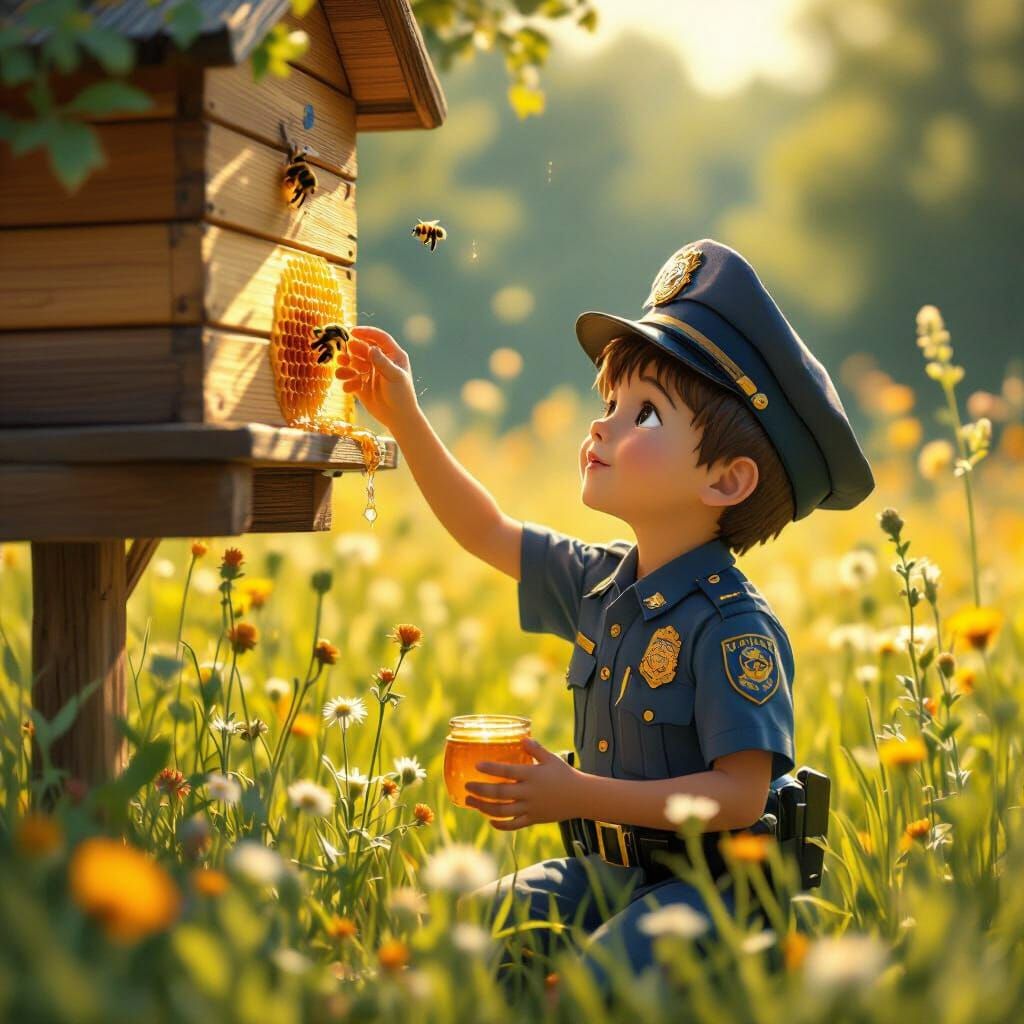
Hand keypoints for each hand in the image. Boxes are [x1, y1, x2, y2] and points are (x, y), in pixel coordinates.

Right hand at [334, 326, 418, 431]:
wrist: (398, 418)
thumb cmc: (401, 395)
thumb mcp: (394, 377)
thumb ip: (382, 362)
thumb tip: (371, 348)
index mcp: (393, 355)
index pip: (379, 338)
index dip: (366, 332)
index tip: (352, 331)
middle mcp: (381, 361)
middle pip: (362, 349)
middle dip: (352, 352)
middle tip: (344, 356)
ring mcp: (370, 373)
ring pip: (353, 363)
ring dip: (346, 366)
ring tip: (342, 372)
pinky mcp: (362, 385)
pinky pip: (350, 380)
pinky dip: (348, 382)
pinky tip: (350, 389)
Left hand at [464, 737, 584, 830]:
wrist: (581, 797)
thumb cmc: (565, 775)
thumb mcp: (551, 758)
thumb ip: (535, 749)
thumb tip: (522, 738)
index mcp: (532, 775)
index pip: (507, 771)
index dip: (491, 768)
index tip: (476, 765)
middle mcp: (529, 793)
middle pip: (499, 793)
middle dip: (481, 790)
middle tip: (467, 786)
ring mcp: (530, 808)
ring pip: (502, 810)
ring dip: (484, 807)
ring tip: (471, 801)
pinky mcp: (533, 819)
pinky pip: (513, 825)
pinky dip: (500, 824)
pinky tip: (489, 820)